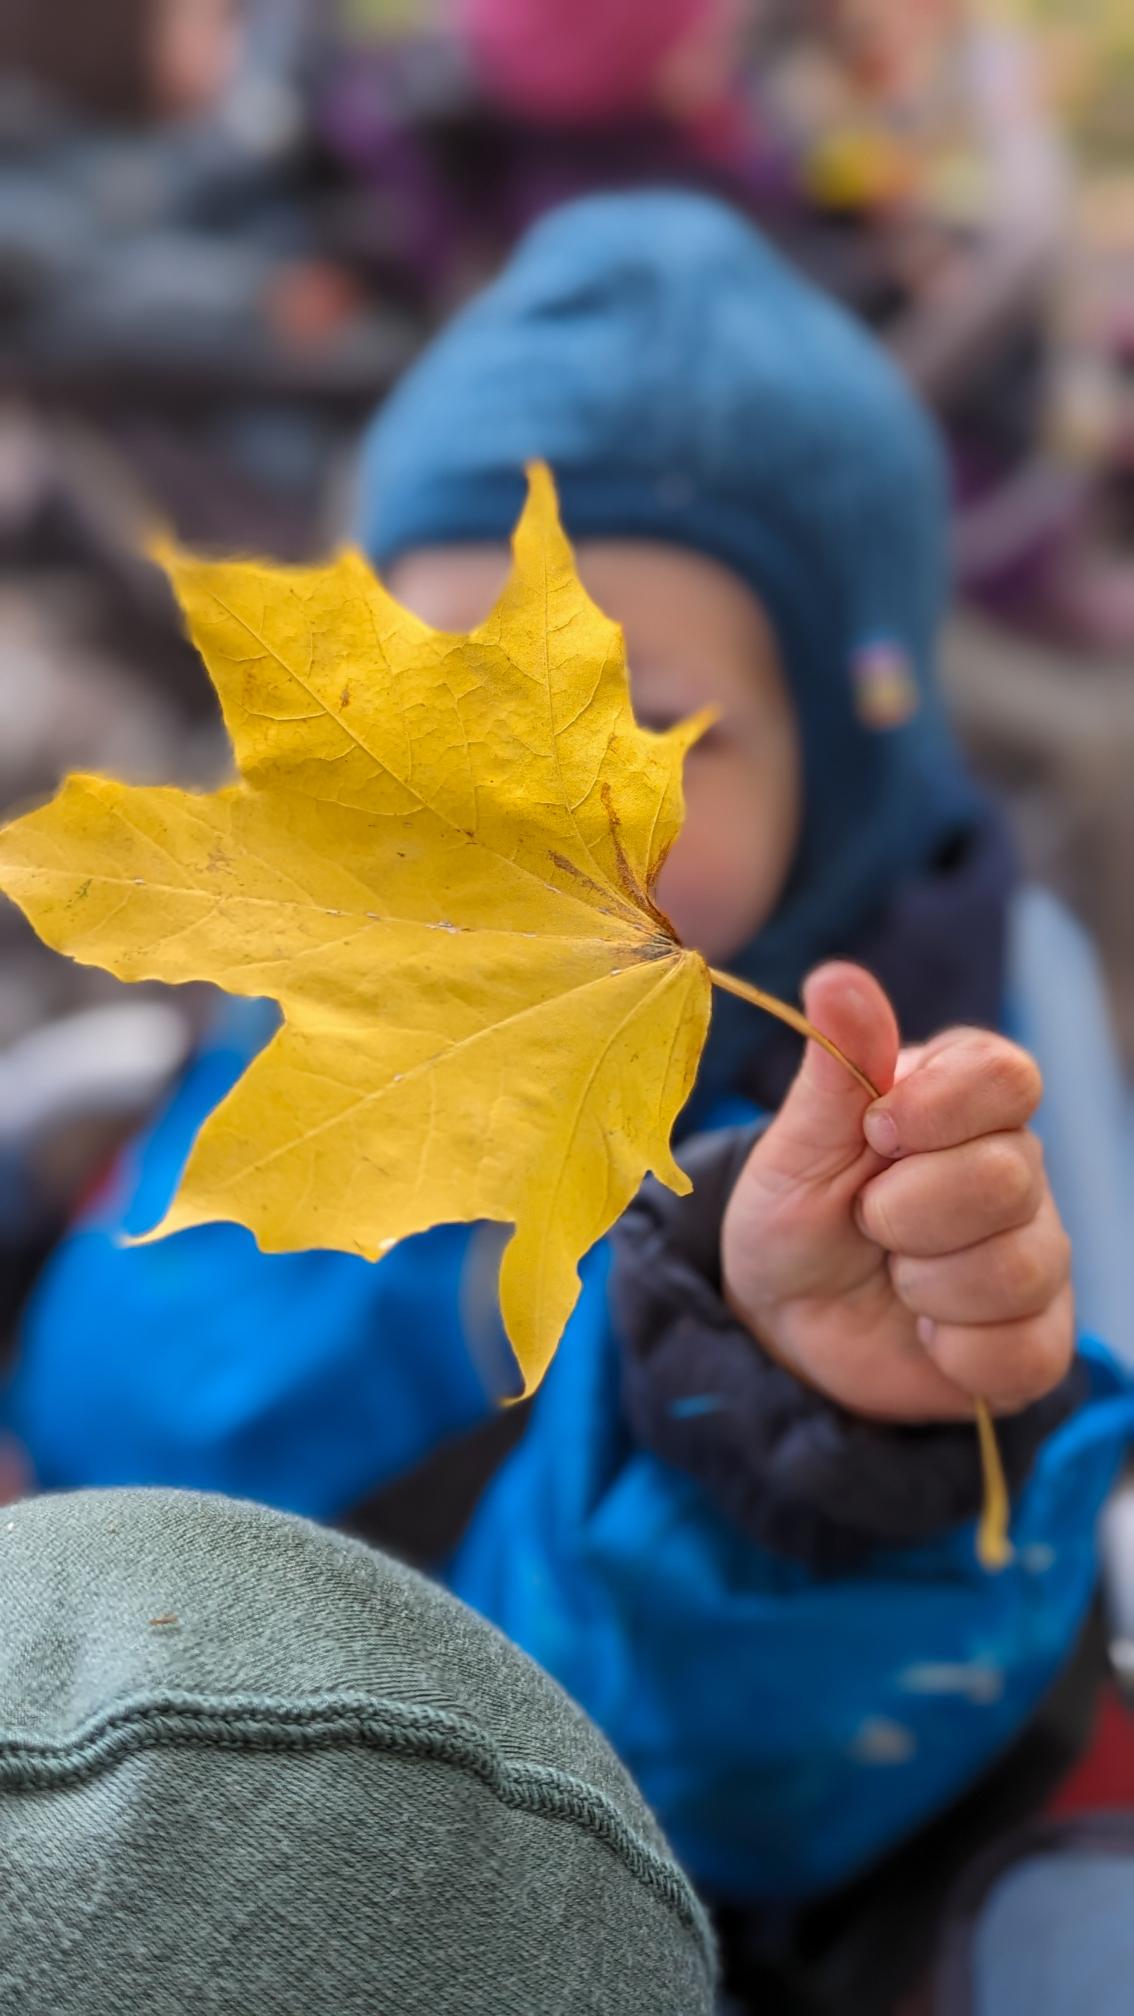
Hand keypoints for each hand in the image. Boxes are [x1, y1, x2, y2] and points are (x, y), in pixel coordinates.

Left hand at [721, 963, 1073, 1421]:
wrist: (784, 1320)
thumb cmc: (797, 1212)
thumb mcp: (798, 1141)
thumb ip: (835, 1065)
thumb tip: (837, 976)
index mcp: (966, 1098)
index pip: (1007, 1076)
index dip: (938, 1109)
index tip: (875, 1133)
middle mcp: (1018, 1166)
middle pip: (1005, 1178)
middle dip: (904, 1212)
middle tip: (867, 1221)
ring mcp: (1037, 1251)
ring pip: (1015, 1267)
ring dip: (922, 1283)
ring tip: (892, 1277)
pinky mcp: (1036, 1335)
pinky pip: (1020, 1349)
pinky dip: (950, 1348)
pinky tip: (923, 1331)